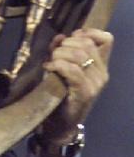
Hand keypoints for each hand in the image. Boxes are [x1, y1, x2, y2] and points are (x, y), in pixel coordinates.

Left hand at [36, 27, 111, 156]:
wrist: (60, 124)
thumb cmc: (61, 94)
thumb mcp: (62, 68)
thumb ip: (62, 50)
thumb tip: (60, 36)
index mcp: (100, 65)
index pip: (106, 40)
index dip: (88, 32)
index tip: (72, 36)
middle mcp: (102, 73)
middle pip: (86, 44)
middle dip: (66, 44)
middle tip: (54, 54)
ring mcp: (96, 83)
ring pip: (79, 55)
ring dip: (59, 54)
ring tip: (51, 61)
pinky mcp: (86, 92)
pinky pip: (72, 70)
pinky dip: (58, 65)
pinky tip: (49, 68)